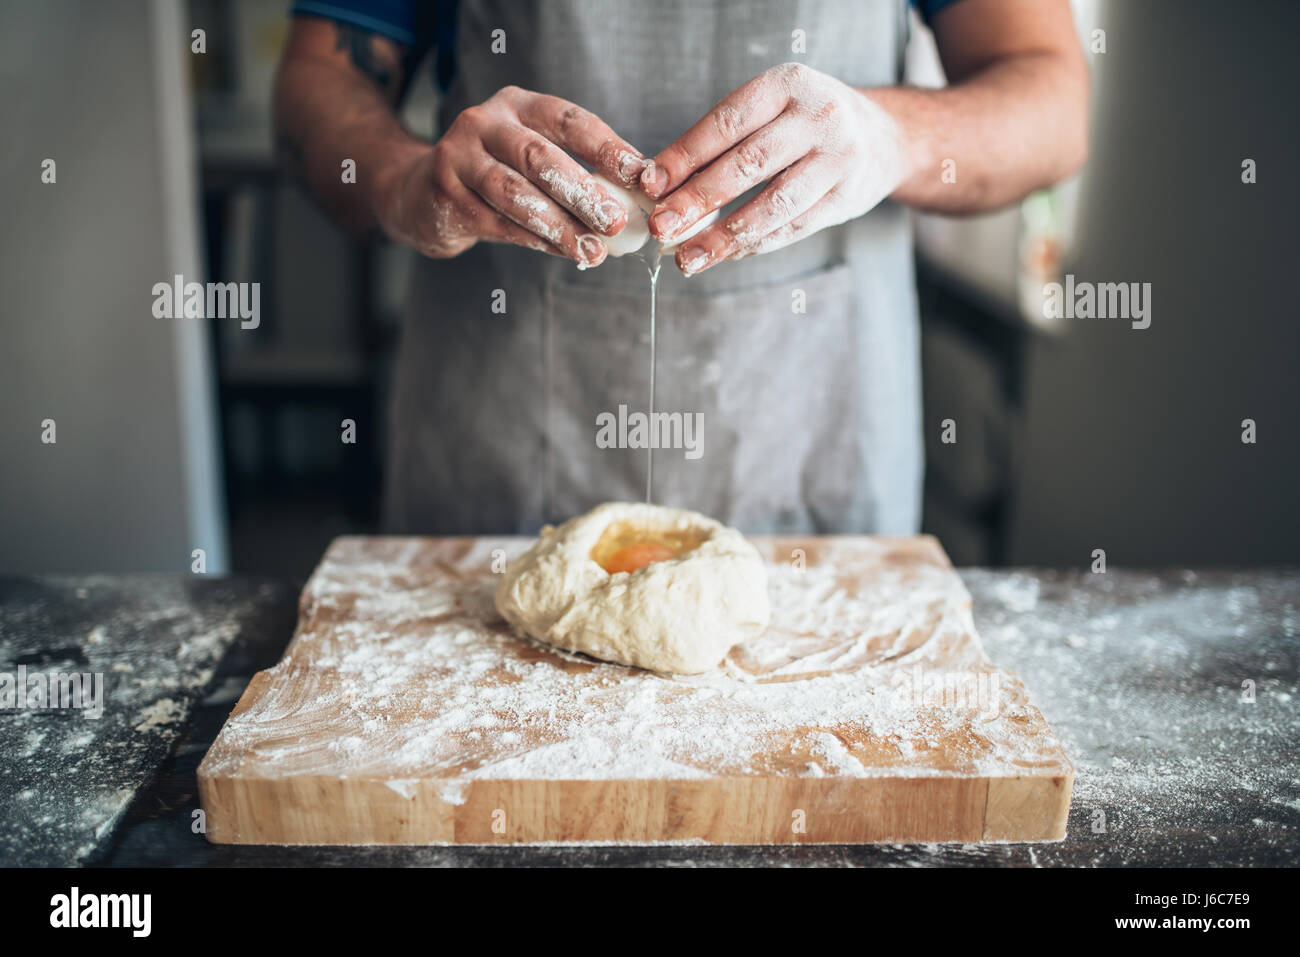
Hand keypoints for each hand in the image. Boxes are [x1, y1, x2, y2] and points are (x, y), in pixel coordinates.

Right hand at [374, 86, 647, 265]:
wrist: (425, 193)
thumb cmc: (497, 173)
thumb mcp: (532, 156)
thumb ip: (575, 170)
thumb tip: (635, 201)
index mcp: (517, 105)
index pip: (568, 120)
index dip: (606, 147)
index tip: (640, 175)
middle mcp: (484, 123)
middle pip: (539, 157)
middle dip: (582, 193)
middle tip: (616, 222)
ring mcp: (459, 157)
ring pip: (515, 194)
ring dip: (559, 225)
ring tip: (592, 249)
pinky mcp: (445, 194)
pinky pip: (498, 223)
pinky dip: (535, 241)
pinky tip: (563, 252)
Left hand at [641, 63, 906, 274]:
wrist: (884, 138)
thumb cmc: (806, 124)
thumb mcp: (772, 108)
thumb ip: (724, 139)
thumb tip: (662, 184)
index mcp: (787, 85)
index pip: (726, 123)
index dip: (684, 156)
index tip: (650, 185)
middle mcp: (816, 117)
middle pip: (746, 165)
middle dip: (697, 200)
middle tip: (661, 227)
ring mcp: (837, 159)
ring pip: (771, 205)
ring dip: (723, 237)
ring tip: (686, 257)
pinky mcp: (846, 198)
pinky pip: (792, 228)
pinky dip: (753, 245)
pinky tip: (723, 255)